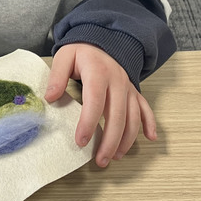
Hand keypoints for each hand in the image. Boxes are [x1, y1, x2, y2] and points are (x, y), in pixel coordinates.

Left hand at [45, 43, 155, 167]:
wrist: (103, 39)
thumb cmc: (82, 51)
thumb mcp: (65, 56)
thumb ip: (56, 76)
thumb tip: (50, 98)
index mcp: (98, 72)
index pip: (95, 101)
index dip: (88, 123)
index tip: (80, 141)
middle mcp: (118, 81)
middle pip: (118, 115)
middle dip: (110, 141)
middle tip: (100, 160)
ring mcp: (128, 87)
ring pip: (133, 117)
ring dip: (127, 139)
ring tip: (115, 156)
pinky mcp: (134, 91)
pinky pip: (146, 108)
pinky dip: (150, 123)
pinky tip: (150, 138)